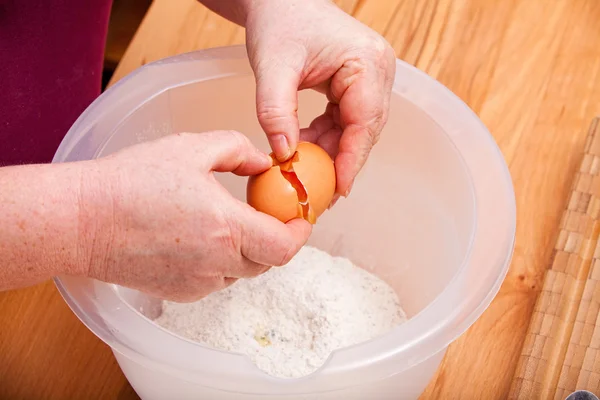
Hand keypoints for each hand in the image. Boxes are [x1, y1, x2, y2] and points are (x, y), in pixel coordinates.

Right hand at [79, 131, 310, 301]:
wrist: (82, 221)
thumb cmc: (132, 181)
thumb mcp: (192, 148)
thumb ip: (238, 150)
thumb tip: (264, 163)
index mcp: (227, 228)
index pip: (285, 247)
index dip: (300, 233)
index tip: (300, 217)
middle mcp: (218, 263)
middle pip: (268, 261)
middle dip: (274, 238)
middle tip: (267, 213)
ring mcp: (199, 283)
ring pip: (242, 271)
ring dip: (247, 250)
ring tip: (227, 221)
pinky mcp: (180, 293)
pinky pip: (216, 279)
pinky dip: (221, 261)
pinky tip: (199, 237)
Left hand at [245, 0, 395, 198]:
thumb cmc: (279, 21)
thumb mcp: (273, 67)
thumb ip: (275, 111)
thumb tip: (283, 155)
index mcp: (367, 62)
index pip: (365, 121)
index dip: (352, 159)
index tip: (338, 189)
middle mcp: (377, 70)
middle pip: (365, 129)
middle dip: (341, 161)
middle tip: (320, 193)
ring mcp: (369, 78)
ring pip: (355, 129)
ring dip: (331, 151)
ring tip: (306, 174)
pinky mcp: (355, 84)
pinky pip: (344, 120)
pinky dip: (325, 137)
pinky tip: (303, 149)